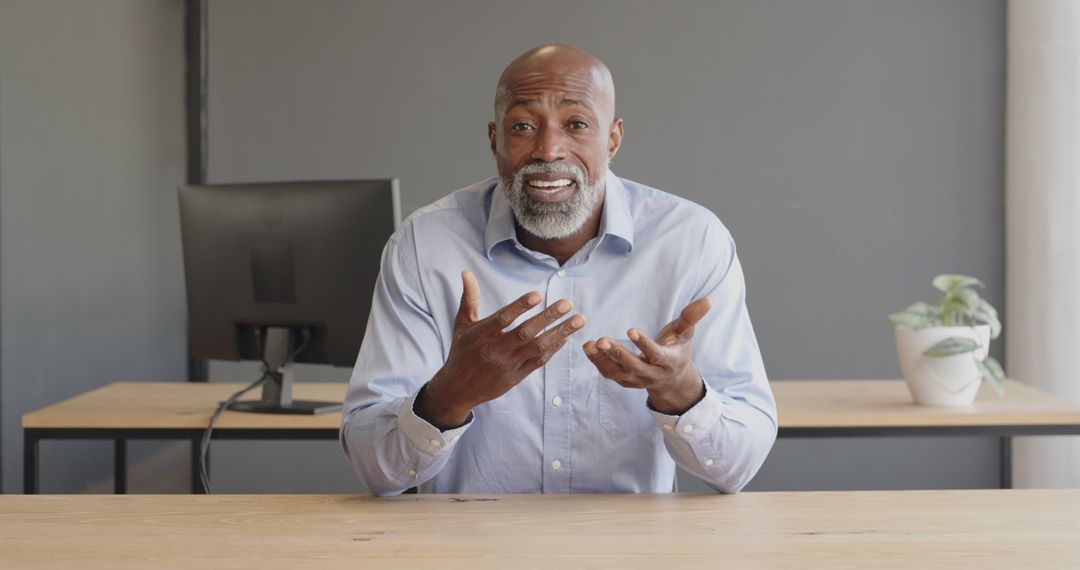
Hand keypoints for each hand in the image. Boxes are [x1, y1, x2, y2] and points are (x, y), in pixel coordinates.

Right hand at [416, 270, 585, 428]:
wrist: (459, 388)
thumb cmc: (462, 351)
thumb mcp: (462, 324)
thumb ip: (469, 298)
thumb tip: (467, 272)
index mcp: (481, 335)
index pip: (502, 319)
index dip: (520, 306)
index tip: (538, 294)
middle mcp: (495, 350)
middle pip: (525, 333)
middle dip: (548, 317)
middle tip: (567, 303)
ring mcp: (508, 365)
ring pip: (537, 348)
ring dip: (560, 333)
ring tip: (579, 319)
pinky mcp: (516, 377)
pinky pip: (538, 362)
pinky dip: (553, 349)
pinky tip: (567, 336)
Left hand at [582, 298, 711, 414]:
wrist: (672, 380)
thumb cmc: (677, 350)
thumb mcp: (685, 334)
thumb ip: (691, 317)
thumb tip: (708, 300)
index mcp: (668, 362)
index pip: (655, 354)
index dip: (644, 344)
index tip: (630, 330)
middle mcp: (652, 374)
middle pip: (633, 366)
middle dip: (618, 354)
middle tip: (601, 340)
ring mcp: (637, 380)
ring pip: (618, 373)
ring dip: (602, 360)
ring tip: (589, 344)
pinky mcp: (625, 381)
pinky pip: (610, 374)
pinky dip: (598, 363)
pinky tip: (588, 348)